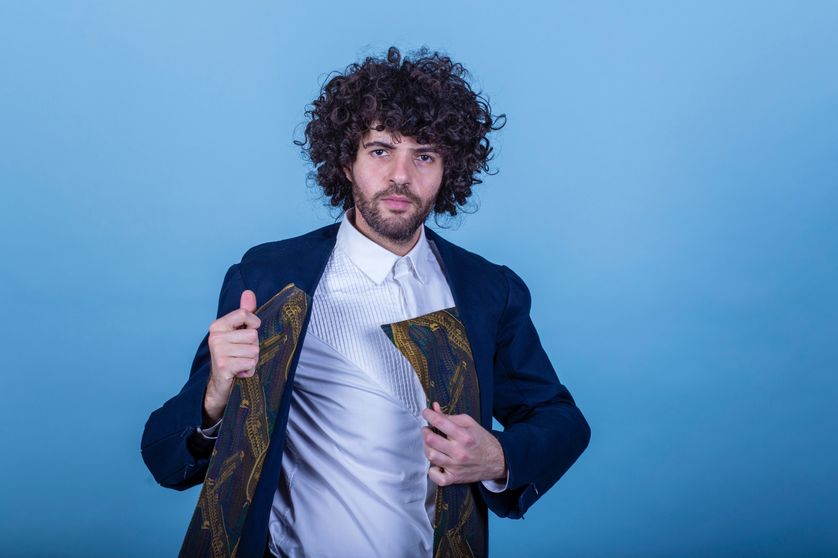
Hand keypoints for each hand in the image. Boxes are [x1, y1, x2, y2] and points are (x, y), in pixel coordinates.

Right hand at [203, 289, 260, 423]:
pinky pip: (250, 363)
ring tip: (240, 363)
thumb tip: (248, 292)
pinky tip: (239, 372)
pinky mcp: (224, 366)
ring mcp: (218, 352)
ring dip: (252, 360)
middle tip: (242, 354)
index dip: (254, 324)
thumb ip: (244, 313)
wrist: (220, 384)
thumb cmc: (232, 355)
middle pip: (253, 335)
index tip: (250, 331)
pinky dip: (249, 370)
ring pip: (254, 350)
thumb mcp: (238, 332)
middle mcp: (215, 337)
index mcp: (217, 325)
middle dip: (253, 347)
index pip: (244, 314)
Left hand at [421, 401, 506, 485]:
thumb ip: (450, 416)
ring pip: (430, 455)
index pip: (440, 422)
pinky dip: (432, 470)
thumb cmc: (481, 440)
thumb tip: (434, 408)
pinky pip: (435, 476)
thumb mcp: (469, 423)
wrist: (497, 461)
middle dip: (425, 431)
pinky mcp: (454, 478)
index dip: (428, 415)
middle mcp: (459, 451)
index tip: (425, 412)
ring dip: (427, 447)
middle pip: (430, 440)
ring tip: (431, 444)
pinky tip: (436, 463)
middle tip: (427, 429)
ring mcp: (455, 466)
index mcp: (464, 435)